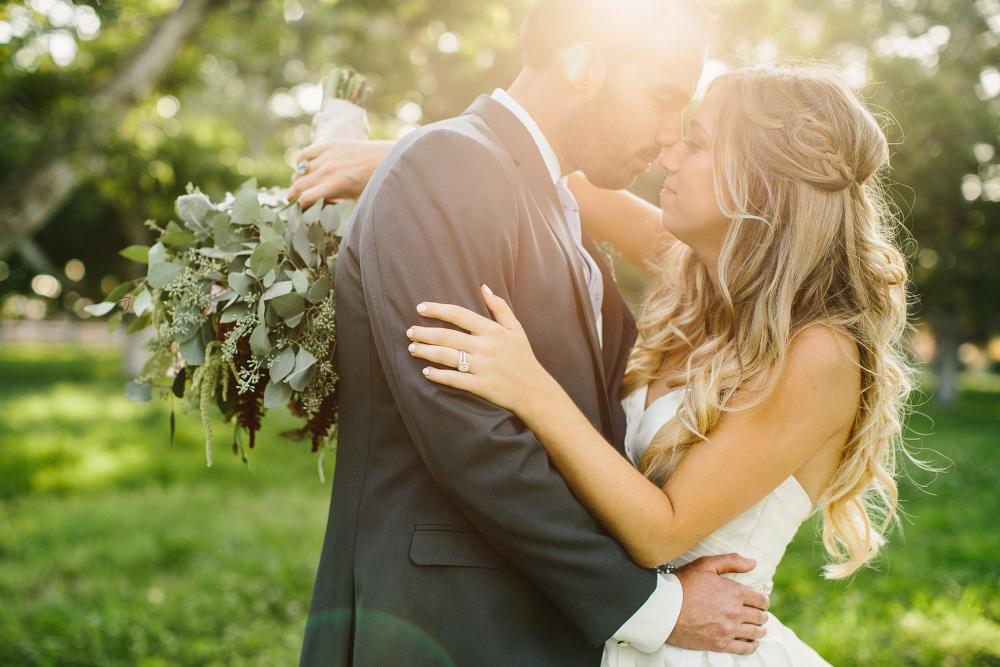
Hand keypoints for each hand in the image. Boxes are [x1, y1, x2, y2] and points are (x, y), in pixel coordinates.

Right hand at [287, 139, 393, 207]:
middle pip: (299, 185)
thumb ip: (343, 213)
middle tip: (290, 203)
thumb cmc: (376, 185)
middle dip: (292, 196)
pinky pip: (305, 153)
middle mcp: (328, 169)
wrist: (389, 159)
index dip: (297, 208)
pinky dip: (300, 162)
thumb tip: (326, 222)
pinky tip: (302, 169)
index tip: (296, 213)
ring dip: (296, 180)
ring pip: (300, 170)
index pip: (304, 199)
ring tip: (298, 188)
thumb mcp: (360, 203)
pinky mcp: (330, 145)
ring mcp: (327, 155)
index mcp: (335, 186)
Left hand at [407, 285, 558, 417]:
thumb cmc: (523, 357)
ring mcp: (482, 367)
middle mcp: (485, 347)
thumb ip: (499, 307)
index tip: (420, 308)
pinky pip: (454, 379)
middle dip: (424, 333)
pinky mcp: (480, 386)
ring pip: (446, 356)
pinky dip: (438, 375)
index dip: (437, 310)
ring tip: (412, 348)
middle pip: (447, 336)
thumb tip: (484, 287)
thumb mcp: (516, 329)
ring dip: (426, 351)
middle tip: (410, 332)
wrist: (534, 390)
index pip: (459, 314)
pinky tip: (426, 372)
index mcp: (492, 330)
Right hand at [666, 554, 769, 654]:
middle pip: (760, 616)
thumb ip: (731, 561)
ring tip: (759, 628)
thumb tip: (753, 563)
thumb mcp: (706, 564)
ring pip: (755, 632)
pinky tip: (752, 642)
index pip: (760, 599)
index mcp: (735, 592)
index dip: (763, 600)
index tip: (761, 602)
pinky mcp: (720, 644)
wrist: (664, 609)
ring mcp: (728, 630)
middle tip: (760, 614)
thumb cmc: (683, 584)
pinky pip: (744, 648)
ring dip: (760, 629)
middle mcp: (735, 612)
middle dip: (762, 614)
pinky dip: (752, 646)